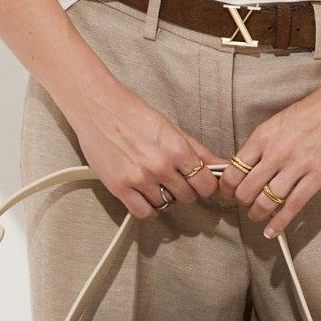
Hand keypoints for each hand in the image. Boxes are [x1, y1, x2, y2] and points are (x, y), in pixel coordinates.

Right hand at [69, 84, 226, 220]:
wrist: (99, 108)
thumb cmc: (135, 114)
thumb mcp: (172, 129)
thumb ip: (198, 150)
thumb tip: (222, 165)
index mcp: (177, 149)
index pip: (206, 184)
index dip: (206, 185)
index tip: (200, 183)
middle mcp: (160, 166)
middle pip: (188, 197)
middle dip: (186, 190)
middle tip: (176, 180)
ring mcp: (139, 178)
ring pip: (166, 205)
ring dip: (165, 197)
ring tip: (156, 182)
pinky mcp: (119, 187)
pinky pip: (143, 212)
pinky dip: (148, 209)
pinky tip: (146, 197)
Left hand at [220, 80, 320, 238]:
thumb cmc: (315, 110)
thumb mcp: (279, 122)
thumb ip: (264, 144)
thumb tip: (249, 167)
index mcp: (263, 136)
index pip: (233, 170)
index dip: (226, 188)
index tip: (227, 193)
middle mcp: (276, 152)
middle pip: (245, 190)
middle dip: (241, 203)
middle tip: (244, 206)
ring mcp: (297, 165)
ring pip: (266, 202)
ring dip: (258, 214)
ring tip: (257, 216)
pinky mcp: (318, 176)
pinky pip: (292, 206)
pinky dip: (279, 223)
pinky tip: (272, 231)